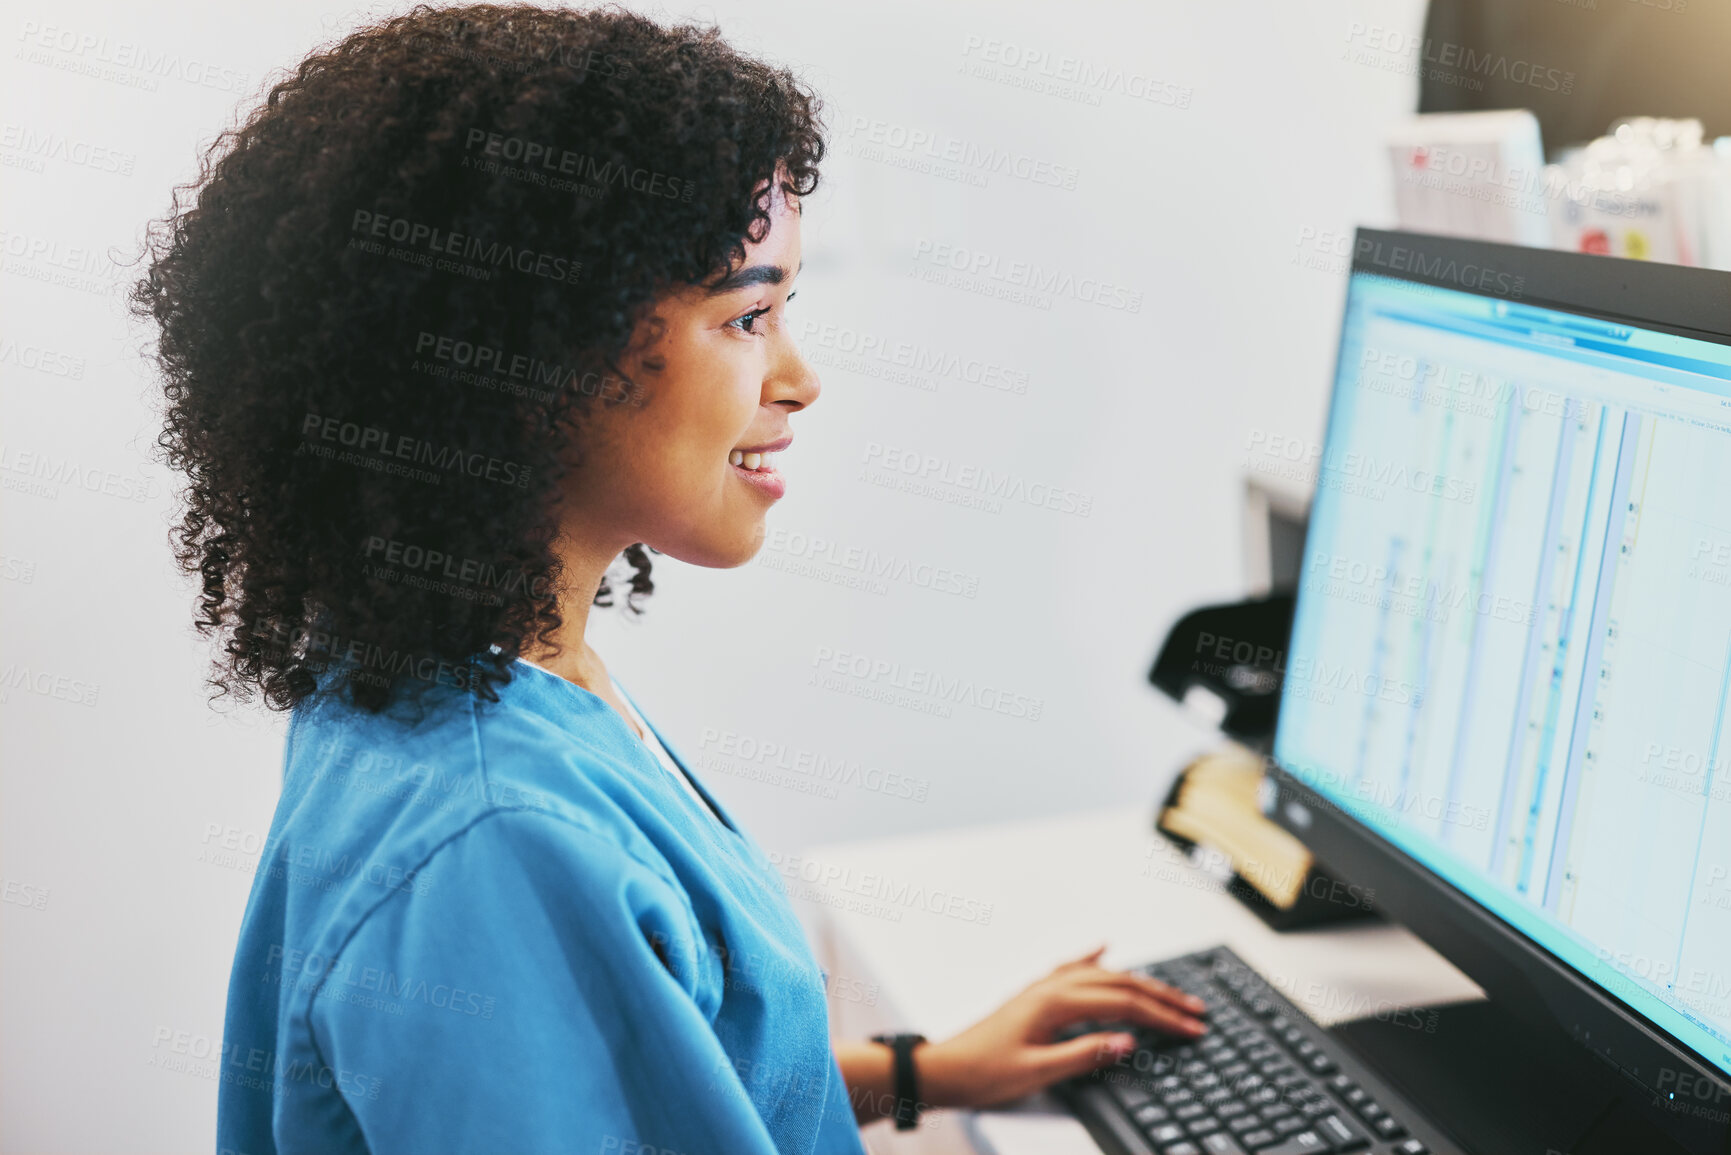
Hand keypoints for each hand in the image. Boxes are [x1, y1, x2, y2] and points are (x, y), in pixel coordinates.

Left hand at [916, 944, 1205, 1109]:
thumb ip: (1085, 1054)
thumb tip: (1128, 1041)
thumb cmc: (984, 1072)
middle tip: (1196, 1011)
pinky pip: (1072, 968)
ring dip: (1138, 982)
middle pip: (1120, 984)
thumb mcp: (1038, 1072)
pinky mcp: (1035, 996)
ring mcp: (1043, 988)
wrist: (945, 1070)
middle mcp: (1051, 988)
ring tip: (1169, 993)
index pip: (1124, 1005)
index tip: (1191, 1028)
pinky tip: (1104, 949)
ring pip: (1102, 975)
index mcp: (1056, 1003)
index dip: (1162, 1017)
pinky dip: (1093, 959)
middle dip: (1162, 997)